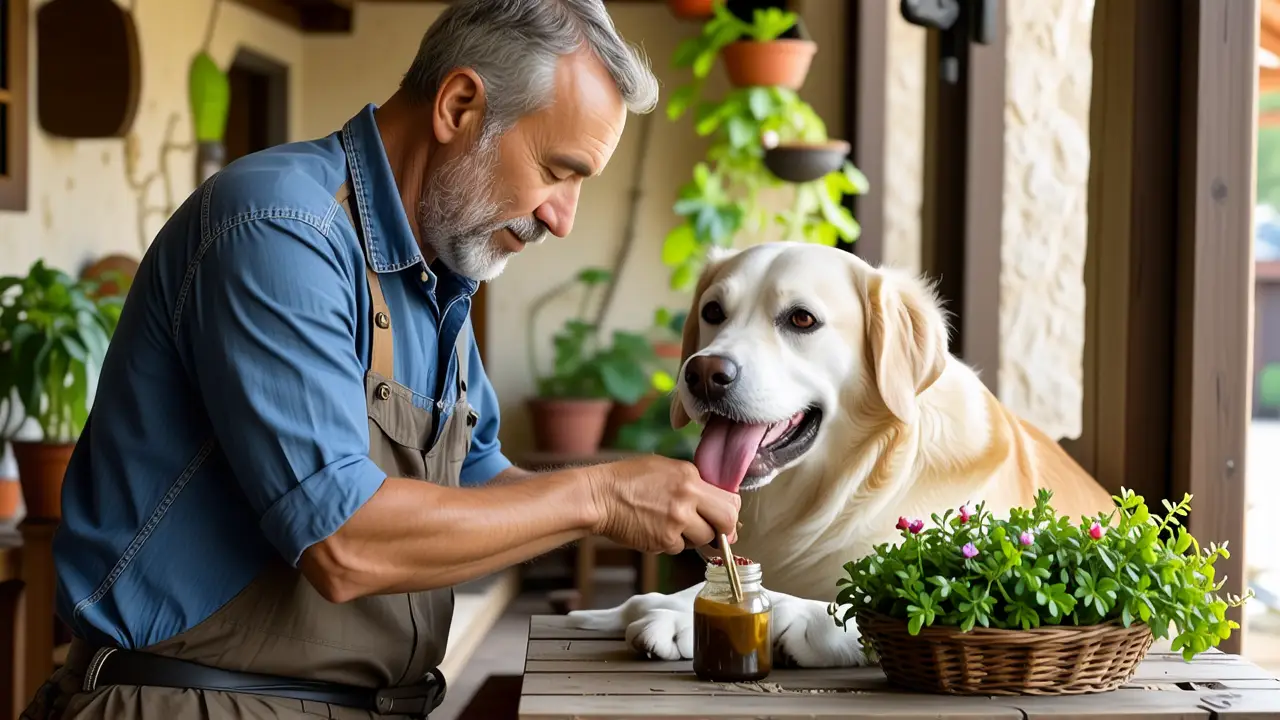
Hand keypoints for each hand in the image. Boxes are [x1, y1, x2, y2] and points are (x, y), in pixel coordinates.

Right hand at [587, 455, 739, 554]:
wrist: (599, 496)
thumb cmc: (628, 479)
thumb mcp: (666, 468)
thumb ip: (693, 482)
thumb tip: (716, 503)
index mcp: (690, 476)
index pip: (731, 499)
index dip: (730, 512)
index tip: (725, 519)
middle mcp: (687, 498)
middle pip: (726, 522)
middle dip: (723, 530)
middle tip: (716, 532)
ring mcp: (676, 521)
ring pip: (703, 539)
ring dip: (693, 537)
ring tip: (672, 525)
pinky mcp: (663, 541)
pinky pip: (679, 548)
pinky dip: (671, 543)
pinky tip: (655, 530)